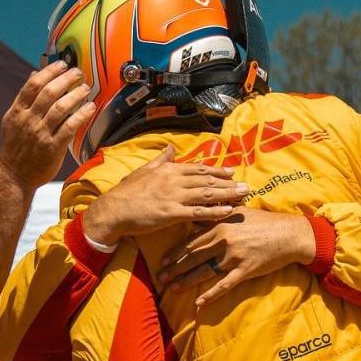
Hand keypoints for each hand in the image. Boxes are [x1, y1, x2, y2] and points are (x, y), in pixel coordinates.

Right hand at [0, 62, 94, 190]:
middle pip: (48, 93)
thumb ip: (25, 98)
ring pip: (60, 108)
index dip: (49, 72)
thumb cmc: (15, 148)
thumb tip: (35, 75)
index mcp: (17, 111)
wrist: (13, 176)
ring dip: (75, 95)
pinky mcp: (52, 148)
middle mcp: (28, 120)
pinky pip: (69, 127)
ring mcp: (40, 134)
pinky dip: (81, 115)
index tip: (62, 64)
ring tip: (86, 88)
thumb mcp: (12, 120)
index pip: (33, 85)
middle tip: (78, 73)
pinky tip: (89, 108)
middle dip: (66, 79)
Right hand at [81, 145, 248, 245]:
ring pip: (207, 194)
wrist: (114, 209)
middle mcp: (174, 180)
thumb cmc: (127, 191)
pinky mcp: (171, 213)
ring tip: (244, 195)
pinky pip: (198, 212)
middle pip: (207, 181)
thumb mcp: (145, 170)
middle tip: (246, 185)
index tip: (231, 172)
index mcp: (169, 170)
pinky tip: (228, 211)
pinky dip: (214, 211)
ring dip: (228, 195)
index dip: (216, 171)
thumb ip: (161, 159)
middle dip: (228, 183)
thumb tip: (171, 147)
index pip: (198, 169)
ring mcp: (174, 197)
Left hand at [158, 210, 315, 308]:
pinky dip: (211, 295)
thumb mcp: (239, 212)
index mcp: (220, 225)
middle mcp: (223, 241)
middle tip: (161, 278)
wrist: (290, 233)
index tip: (163, 261)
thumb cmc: (265, 222)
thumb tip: (199, 215)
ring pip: (204, 271)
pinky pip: (224, 285)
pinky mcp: (245, 270)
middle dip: (175, 268)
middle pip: (192, 256)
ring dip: (186, 281)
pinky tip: (199, 304)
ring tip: (172, 289)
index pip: (191, 240)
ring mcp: (234, 257)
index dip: (175, 252)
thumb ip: (218, 215)